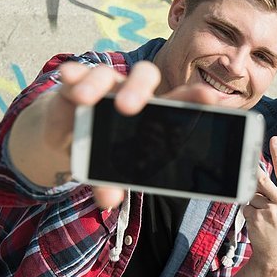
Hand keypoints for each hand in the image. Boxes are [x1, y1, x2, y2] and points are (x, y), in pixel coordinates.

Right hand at [11, 61, 216, 207]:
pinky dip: (73, 76)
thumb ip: (112, 181)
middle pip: (144, 76)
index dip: (192, 96)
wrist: (72, 136)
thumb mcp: (113, 168)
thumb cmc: (108, 150)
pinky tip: (68, 79)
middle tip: (128, 109)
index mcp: (153, 111)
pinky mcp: (77, 84)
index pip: (177, 99)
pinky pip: (76, 74)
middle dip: (138, 90)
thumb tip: (107, 201)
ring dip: (96, 85)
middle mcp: (131, 92)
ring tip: (84, 100)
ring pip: (107, 74)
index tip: (209, 97)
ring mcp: (104, 86)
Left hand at [242, 136, 276, 275]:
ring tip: (263, 216)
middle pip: (262, 179)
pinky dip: (248, 213)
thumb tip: (259, 175)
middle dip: (252, 171)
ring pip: (252, 195)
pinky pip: (246, 207)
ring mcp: (270, 210)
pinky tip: (258, 223)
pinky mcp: (257, 218)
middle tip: (246, 161)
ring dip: (253, 202)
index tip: (273, 139)